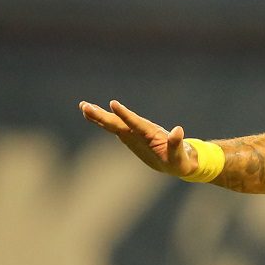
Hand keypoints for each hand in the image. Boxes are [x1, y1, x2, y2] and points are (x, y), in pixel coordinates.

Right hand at [78, 100, 196, 177]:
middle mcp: (140, 130)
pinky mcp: (129, 136)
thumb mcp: (180, 156)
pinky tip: (90, 114)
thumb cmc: (180, 160)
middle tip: (85, 106)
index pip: (136, 122)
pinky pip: (113, 127)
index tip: (113, 104)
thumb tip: (178, 130)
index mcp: (151, 133)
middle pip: (119, 121)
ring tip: (83, 106)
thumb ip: (177, 144)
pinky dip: (102, 121)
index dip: (125, 114)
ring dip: (99, 115)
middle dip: (102, 115)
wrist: (178, 160)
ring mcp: (133, 133)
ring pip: (114, 122)